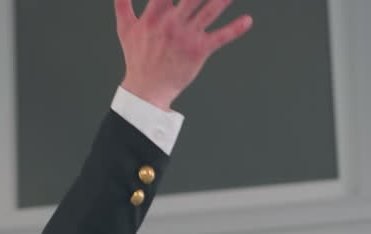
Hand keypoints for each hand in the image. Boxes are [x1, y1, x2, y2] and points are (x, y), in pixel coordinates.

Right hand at [115, 0, 252, 110]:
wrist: (147, 89)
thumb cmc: (137, 56)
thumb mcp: (124, 27)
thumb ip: (122, 3)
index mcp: (154, 14)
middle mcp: (171, 22)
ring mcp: (187, 36)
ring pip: (210, 10)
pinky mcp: (199, 51)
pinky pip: (220, 37)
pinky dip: (235, 29)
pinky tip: (248, 21)